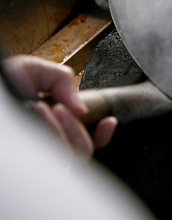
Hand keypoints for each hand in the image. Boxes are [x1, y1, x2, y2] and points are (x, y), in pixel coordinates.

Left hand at [2, 55, 117, 159]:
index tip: (108, 121)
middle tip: (61, 107)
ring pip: (69, 155)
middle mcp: (45, 141)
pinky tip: (40, 112)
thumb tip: (82, 108)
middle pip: (82, 151)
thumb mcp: (35, 70)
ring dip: (63, 129)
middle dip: (77, 127)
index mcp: (52, 125)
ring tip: (45, 107)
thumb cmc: (1, 82)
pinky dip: (51, 131)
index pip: (86, 142)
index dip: (102, 136)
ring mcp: (36, 151)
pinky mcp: (29, 154)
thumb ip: (63, 81)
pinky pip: (54, 154)